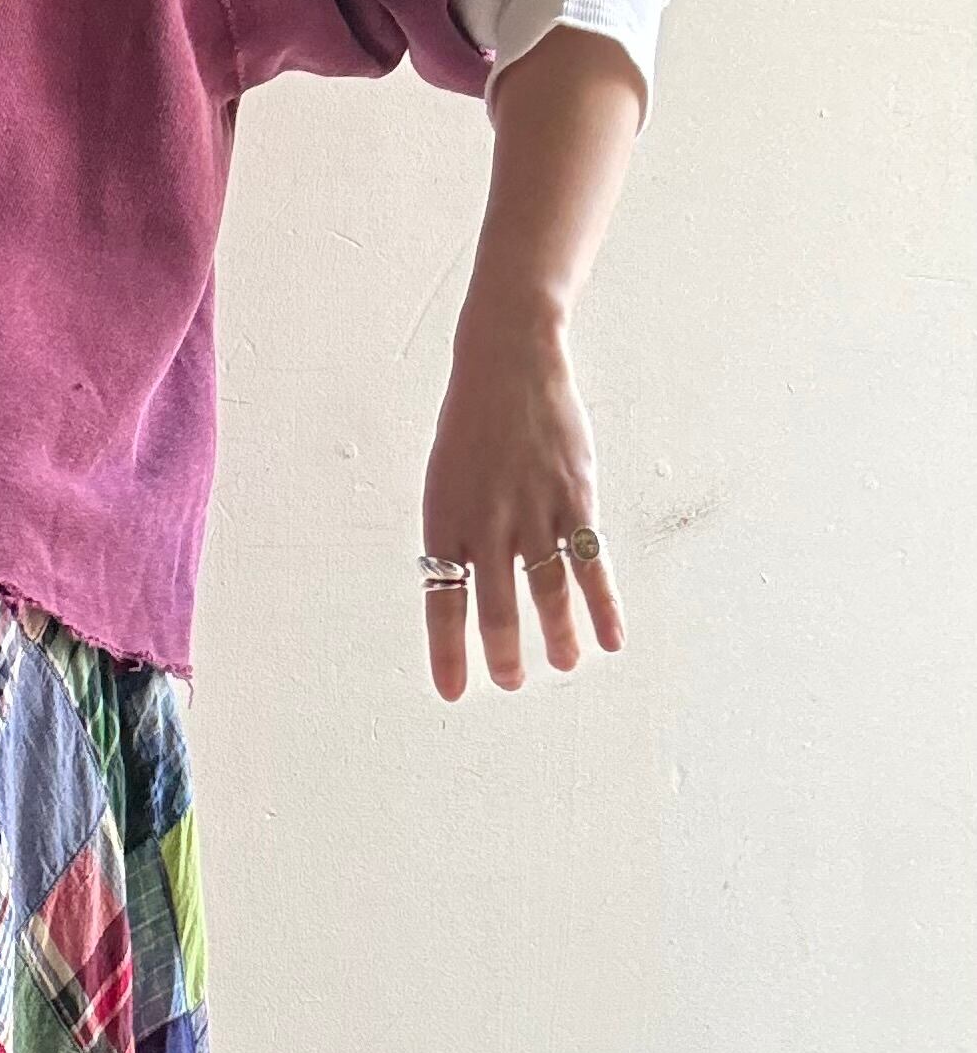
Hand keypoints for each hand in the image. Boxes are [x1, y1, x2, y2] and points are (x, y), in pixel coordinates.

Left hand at [420, 306, 623, 700]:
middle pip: (497, 603)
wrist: (509, 361)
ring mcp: (534, 508)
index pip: (441, 599)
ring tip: (564, 664)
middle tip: (512, 682)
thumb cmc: (471, 427)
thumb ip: (458, 535)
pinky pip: (591, 560)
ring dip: (558, 633)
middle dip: (504, 651)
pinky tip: (611, 637)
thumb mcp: (446, 480)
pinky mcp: (575, 496)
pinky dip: (603, 603)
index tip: (452, 692)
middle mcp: (487, 520)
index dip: (447, 650)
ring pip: (548, 588)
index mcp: (444, 519)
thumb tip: (465, 590)